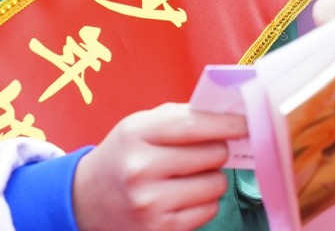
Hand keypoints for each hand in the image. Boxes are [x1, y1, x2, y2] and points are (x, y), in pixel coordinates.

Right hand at [73, 103, 245, 230]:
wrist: (86, 200)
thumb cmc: (125, 155)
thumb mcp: (142, 125)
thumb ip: (184, 116)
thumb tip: (232, 115)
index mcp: (137, 134)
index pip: (195, 125)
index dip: (229, 124)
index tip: (249, 122)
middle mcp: (141, 169)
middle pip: (213, 154)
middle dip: (217, 150)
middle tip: (204, 152)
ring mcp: (150, 203)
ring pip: (216, 184)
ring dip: (212, 178)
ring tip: (190, 176)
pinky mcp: (160, 229)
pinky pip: (209, 210)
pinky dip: (204, 202)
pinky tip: (184, 196)